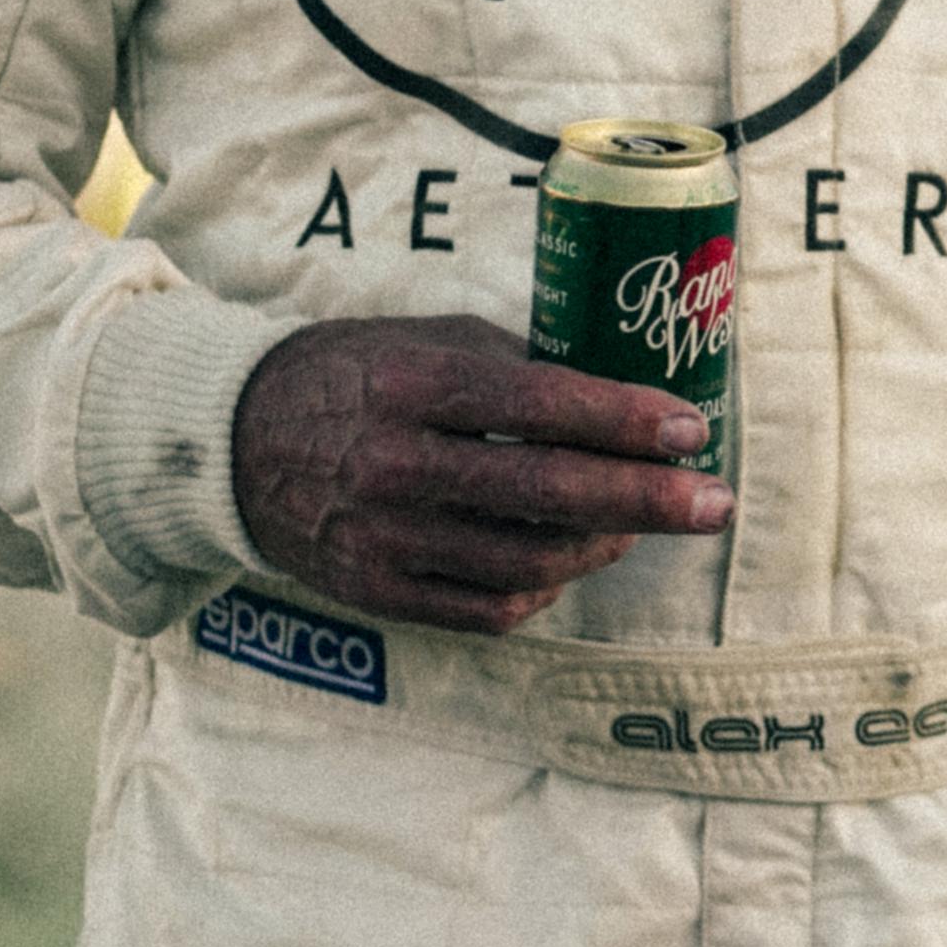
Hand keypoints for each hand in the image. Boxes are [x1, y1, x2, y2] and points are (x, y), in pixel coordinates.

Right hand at [231, 315, 729, 634]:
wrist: (230, 445)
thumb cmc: (351, 375)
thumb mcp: (425, 339)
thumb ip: (517, 364)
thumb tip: (624, 392)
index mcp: (413, 384)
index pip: (539, 405)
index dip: (626, 421)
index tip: (693, 429)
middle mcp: (395, 463)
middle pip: (547, 493)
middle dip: (648, 500)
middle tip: (716, 504)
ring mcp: (382, 538)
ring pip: (528, 560)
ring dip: (603, 545)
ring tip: (639, 524)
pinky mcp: (374, 592)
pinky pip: (489, 608)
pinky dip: (544, 587)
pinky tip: (567, 560)